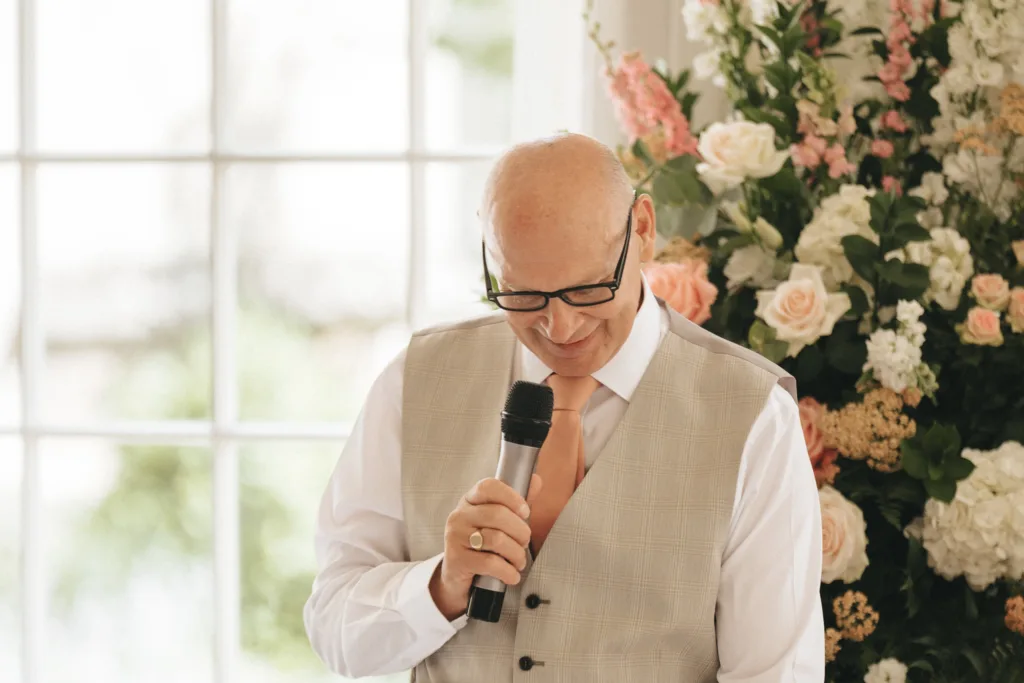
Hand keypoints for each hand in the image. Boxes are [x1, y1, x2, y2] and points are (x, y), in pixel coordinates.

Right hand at [429, 474, 541, 619]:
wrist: (457, 577)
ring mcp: (455, 537)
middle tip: (524, 543)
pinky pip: (490, 562)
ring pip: (496, 539)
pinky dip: (508, 571)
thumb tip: (535, 480)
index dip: (511, 497)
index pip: (489, 487)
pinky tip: (512, 575)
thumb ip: (516, 503)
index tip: (525, 512)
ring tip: (519, 561)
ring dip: (516, 554)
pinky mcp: (457, 559)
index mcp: (469, 501)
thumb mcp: (497, 522)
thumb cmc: (481, 546)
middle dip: (520, 531)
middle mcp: (459, 515)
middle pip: (497, 514)